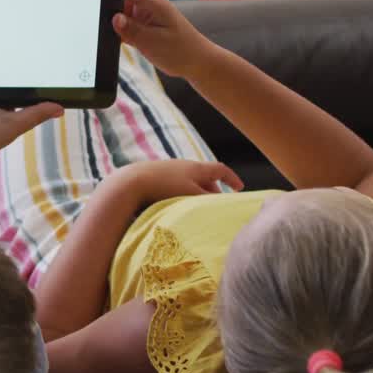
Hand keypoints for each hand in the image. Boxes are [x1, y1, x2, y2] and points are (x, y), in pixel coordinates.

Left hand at [111, 159, 243, 205]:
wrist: (132, 182)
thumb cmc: (164, 187)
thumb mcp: (191, 195)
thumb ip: (207, 200)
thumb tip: (220, 204)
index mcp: (197, 167)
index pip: (221, 170)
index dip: (232, 178)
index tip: (239, 188)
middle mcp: (185, 165)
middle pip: (205, 176)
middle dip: (213, 190)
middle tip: (215, 205)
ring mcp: (170, 169)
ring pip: (191, 181)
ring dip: (198, 193)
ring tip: (196, 207)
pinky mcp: (157, 176)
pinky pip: (177, 184)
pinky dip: (184, 193)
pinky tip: (177, 204)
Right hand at [113, 0, 217, 78]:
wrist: (197, 63)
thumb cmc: (180, 51)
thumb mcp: (153, 42)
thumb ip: (132, 30)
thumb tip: (114, 18)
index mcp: (153, 4)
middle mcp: (148, 8)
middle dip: (110, 9)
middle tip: (102, 24)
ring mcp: (146, 18)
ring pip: (122, 14)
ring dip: (116, 24)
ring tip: (118, 36)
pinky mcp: (144, 29)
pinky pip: (127, 26)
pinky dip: (121, 33)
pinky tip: (121, 41)